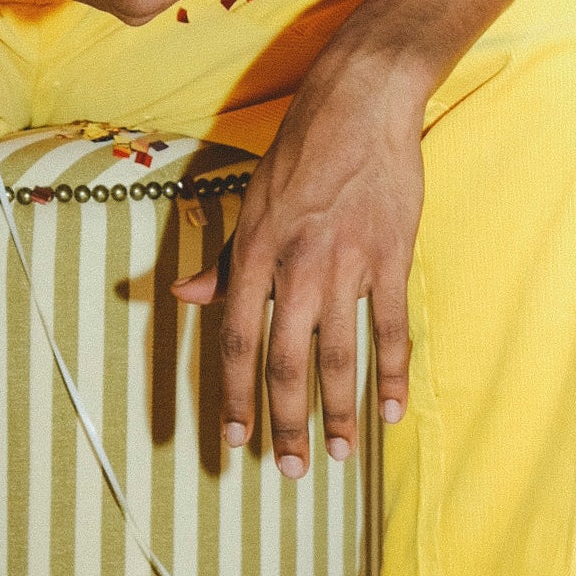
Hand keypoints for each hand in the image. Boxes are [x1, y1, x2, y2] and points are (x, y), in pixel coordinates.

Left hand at [171, 59, 426, 471]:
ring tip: (339, 455)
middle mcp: (297, 265)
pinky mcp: (391, 258)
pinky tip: (389, 411)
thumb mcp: (251, 202)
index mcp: (255, 252)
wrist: (359, 105)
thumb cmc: (300, 152)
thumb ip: (225, 262)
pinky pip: (392, 329)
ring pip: (340, 356)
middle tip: (292, 470)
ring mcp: (347, 264)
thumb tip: (183, 299)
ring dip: (339, 412)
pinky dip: (392, 374)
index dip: (234, 395)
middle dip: (286, 422)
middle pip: (286, 361)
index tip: (234, 440)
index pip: (237, 339)